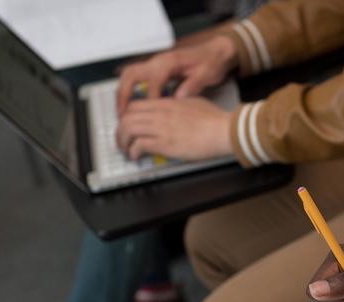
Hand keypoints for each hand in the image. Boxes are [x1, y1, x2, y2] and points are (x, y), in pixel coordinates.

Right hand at [116, 34, 237, 112]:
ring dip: (123, 92)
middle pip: (131, 74)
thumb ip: (192, 85)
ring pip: (129, 75)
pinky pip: (137, 79)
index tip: (150, 114)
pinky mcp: (156, 69)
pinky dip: (130, 91)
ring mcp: (155, 64)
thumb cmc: (211, 62)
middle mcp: (158, 61)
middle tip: (122, 114)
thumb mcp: (206, 74)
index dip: (151, 99)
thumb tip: (178, 99)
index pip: (154, 81)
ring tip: (122, 112)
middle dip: (123, 94)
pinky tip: (132, 106)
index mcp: (170, 62)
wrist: (215, 52)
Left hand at [116, 97, 232, 160]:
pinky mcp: (165, 143)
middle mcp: (160, 114)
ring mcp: (162, 128)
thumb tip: (177, 105)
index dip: (126, 116)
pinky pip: (139, 145)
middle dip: (120, 130)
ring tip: (126, 150)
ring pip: (128, 129)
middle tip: (122, 140)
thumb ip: (181, 103)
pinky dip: (133, 152)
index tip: (128, 125)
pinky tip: (136, 156)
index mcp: (167, 103)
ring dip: (122, 142)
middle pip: (126, 117)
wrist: (224, 130)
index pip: (135, 105)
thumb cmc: (216, 119)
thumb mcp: (195, 102)